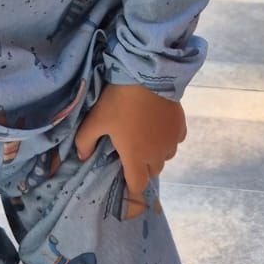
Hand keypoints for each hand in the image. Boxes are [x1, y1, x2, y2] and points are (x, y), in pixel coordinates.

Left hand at [73, 83, 185, 198]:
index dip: (131, 185)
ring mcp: (171, 141)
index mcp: (135, 157)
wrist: (147, 77)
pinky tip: (159, 127)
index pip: (138, 185)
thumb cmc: (119, 102)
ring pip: (165, 157)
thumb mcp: (95, 120)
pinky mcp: (181, 127)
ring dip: (156, 154)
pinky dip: (167, 139)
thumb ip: (85, 142)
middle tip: (130, 150)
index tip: (124, 176)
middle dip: (142, 167)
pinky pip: (175, 141)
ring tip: (145, 138)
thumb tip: (82, 157)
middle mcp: (157, 155)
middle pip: (152, 171)